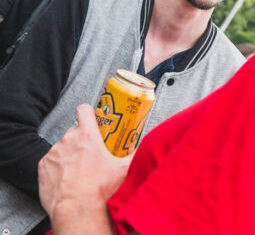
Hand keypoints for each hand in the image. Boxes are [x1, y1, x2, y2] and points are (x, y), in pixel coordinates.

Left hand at [38, 104, 133, 220]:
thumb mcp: (124, 169)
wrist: (76, 210)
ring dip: (70, 152)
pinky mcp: (43, 166)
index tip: (93, 119)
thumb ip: (135, 155)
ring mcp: (54, 152)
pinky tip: (68, 177)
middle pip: (75, 130)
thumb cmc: (98, 190)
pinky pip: (52, 160)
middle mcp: (69, 140)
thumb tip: (145, 149)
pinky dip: (58, 166)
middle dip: (82, 138)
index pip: (84, 110)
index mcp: (87, 135)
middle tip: (91, 151)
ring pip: (63, 145)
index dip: (88, 112)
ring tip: (80, 168)